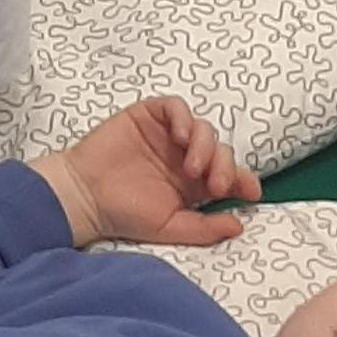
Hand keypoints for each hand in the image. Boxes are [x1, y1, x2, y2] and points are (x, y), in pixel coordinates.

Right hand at [34, 97, 258, 249]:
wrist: (86, 196)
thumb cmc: (125, 214)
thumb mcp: (170, 227)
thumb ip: (205, 228)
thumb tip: (240, 225)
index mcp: (194, 184)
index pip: (229, 175)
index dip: (244, 179)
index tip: (251, 192)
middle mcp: (185, 156)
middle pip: (220, 151)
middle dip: (224, 166)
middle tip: (216, 185)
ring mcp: (168, 135)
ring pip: (203, 128)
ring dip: (205, 146)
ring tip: (192, 167)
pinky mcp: (149, 115)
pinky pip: (176, 107)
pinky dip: (184, 118)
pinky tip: (180, 136)